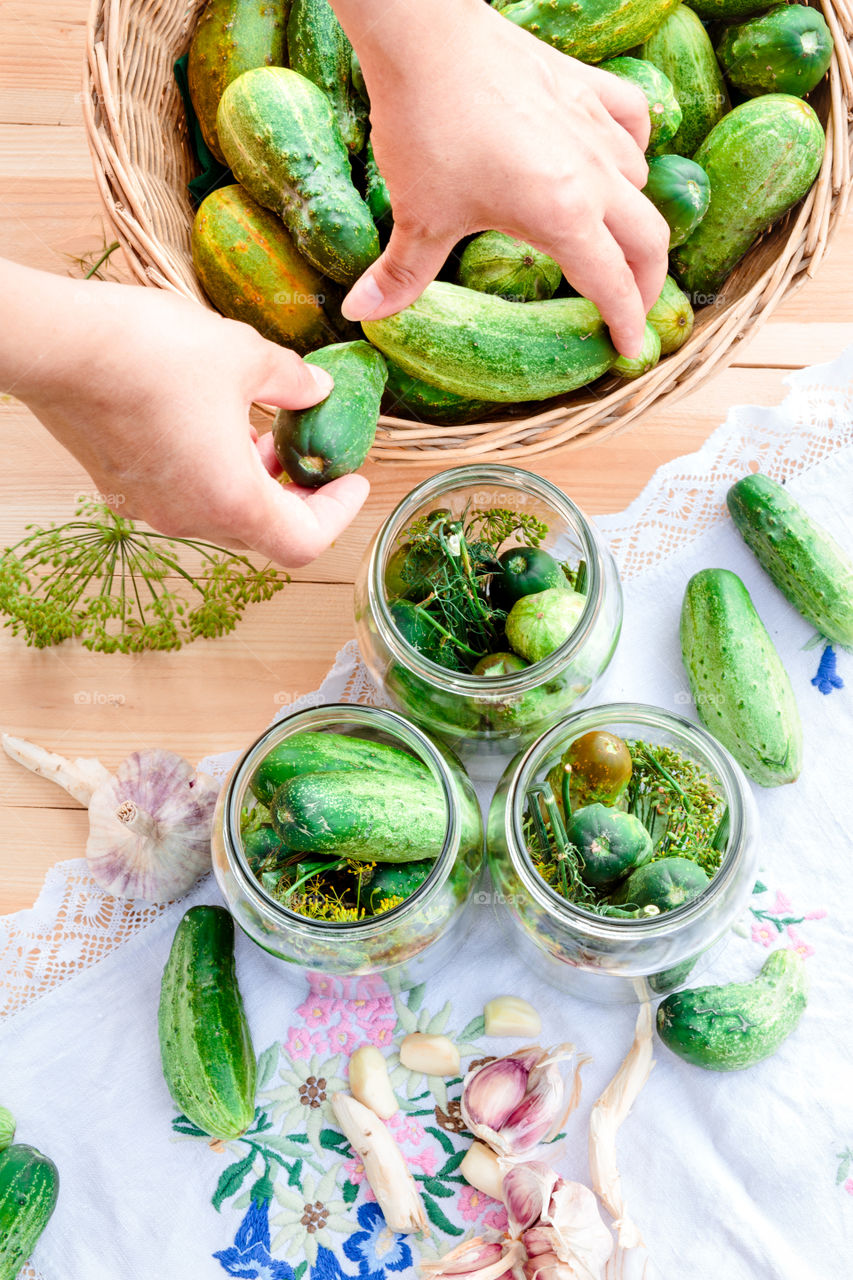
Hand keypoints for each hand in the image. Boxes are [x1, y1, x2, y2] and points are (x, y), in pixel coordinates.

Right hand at [2, 263, 367, 567]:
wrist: (58, 344)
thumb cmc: (151, 353)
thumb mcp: (245, 355)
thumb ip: (293, 382)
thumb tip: (318, 389)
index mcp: (232, 502)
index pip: (304, 543)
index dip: (338, 516)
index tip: (352, 481)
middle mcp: (190, 518)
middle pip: (263, 530)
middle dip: (294, 494)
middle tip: (309, 454)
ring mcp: (150, 507)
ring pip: (219, 511)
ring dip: (250, 480)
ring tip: (259, 429)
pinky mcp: (119, 486)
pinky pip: (181, 492)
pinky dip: (209, 470)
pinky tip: (209, 420)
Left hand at [336, 0, 668, 356]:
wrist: (425, 37)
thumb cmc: (426, 129)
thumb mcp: (417, 216)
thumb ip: (400, 276)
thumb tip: (360, 315)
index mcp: (563, 217)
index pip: (612, 285)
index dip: (625, 323)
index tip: (629, 349)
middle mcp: (592, 175)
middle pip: (648, 240)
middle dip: (647, 282)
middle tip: (632, 304)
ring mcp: (593, 126)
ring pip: (640, 183)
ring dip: (634, 218)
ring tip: (612, 240)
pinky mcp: (582, 85)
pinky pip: (631, 119)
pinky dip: (632, 147)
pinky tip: (616, 160)